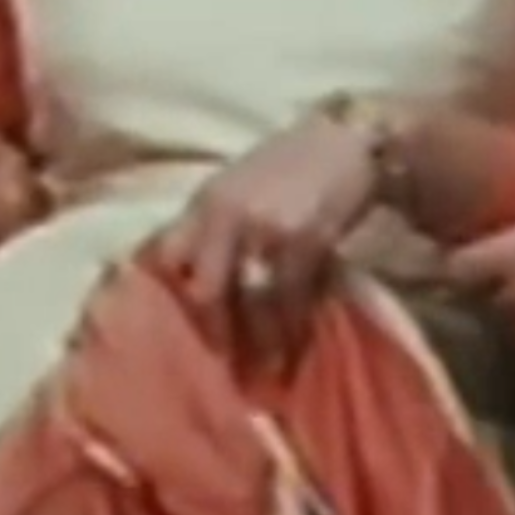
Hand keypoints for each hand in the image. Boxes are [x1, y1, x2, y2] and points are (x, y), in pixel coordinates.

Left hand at [155, 109, 372, 366]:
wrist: (347, 140)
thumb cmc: (289, 165)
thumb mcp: (236, 187)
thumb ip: (210, 227)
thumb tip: (189, 280)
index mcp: (203, 202)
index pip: (168, 258)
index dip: (172, 298)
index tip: (179, 332)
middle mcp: (226, 216)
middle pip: (206, 292)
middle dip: (215, 334)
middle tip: (226, 366)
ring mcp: (265, 229)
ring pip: (251, 304)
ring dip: (259, 345)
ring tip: (265, 375)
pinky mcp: (305, 241)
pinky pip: (292, 300)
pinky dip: (293, 330)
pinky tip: (295, 349)